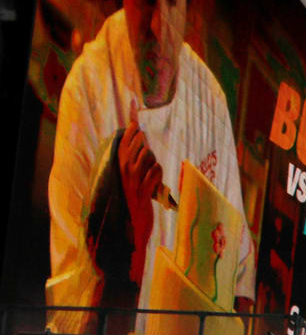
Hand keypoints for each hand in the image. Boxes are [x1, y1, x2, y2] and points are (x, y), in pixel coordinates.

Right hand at [114, 107, 165, 280]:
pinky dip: (159, 176)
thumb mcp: (135, 179)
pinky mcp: (142, 191)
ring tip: (150, 177)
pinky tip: (155, 185)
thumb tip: (144, 144)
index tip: (135, 110)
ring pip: (149, 158)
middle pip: (138, 145)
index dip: (131, 126)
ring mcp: (132, 180)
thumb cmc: (136, 200)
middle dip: (145, 145)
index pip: (124, 140)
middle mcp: (123, 170)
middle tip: (145, 155)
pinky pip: (156, 173)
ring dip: (154, 164)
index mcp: (119, 165)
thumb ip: (138, 162)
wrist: (132, 224)